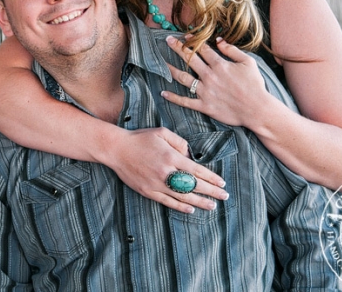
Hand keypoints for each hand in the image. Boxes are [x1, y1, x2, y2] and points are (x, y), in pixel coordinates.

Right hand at [108, 127, 228, 213]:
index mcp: (171, 157)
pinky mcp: (148, 191)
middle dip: (211, 192)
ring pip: (183, 197)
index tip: (222, 183)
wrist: (117, 149)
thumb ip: (180, 142)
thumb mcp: (162, 132)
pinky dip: (180, 207)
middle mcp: (166, 172)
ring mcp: (157, 184)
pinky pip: (167, 202)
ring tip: (212, 206)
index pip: (197, 170)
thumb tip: (190, 156)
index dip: (211, 178)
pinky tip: (191, 209)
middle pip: (193, 185)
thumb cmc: (140, 138)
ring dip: (200, 202)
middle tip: (224, 196)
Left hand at [161, 36, 268, 128]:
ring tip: (161, 63)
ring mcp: (205, 91)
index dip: (193, 41)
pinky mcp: (204, 106)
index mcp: (220, 65)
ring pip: (183, 78)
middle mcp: (210, 76)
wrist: (257, 109)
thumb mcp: (248, 62)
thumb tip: (218, 40)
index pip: (202, 49)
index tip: (185, 36)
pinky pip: (186, 101)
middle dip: (178, 48)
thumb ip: (232, 50)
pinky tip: (163, 93)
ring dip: (171, 69)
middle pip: (190, 59)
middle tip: (168, 41)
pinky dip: (173, 98)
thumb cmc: (255, 85)